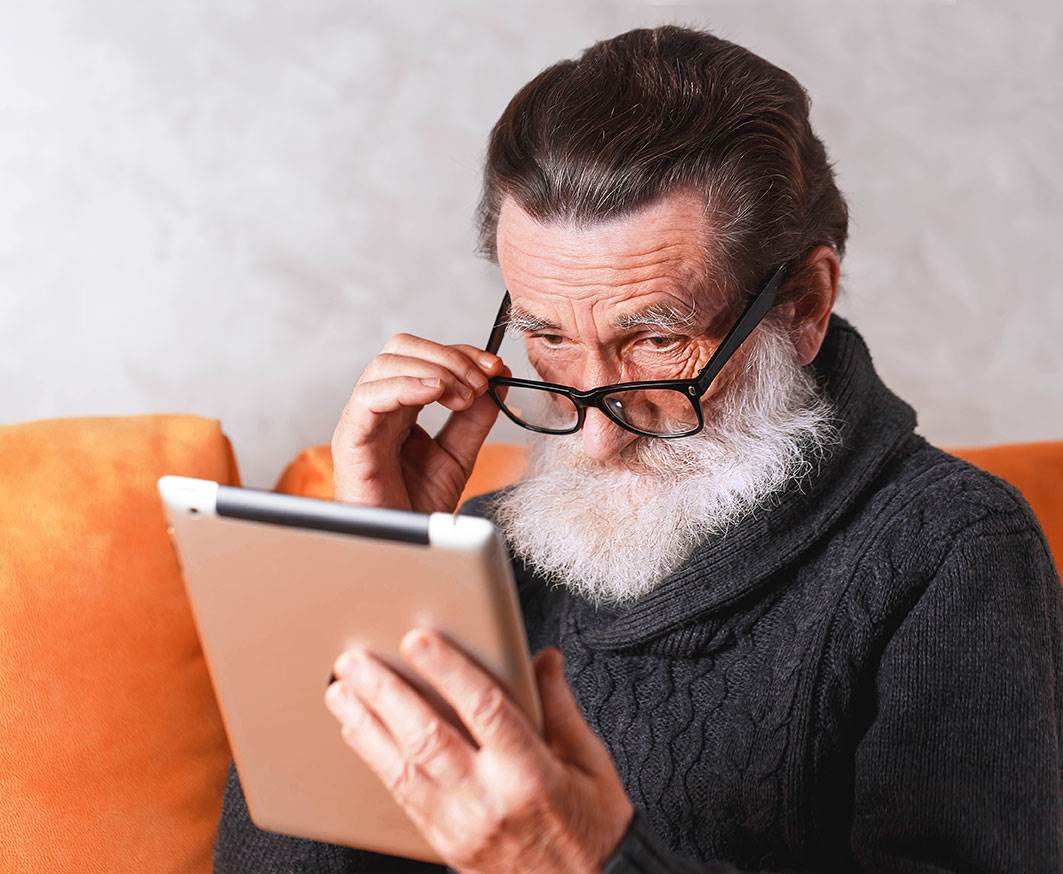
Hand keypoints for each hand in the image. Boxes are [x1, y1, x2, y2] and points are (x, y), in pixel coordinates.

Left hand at [324, 631, 634, 873]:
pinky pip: (403, 797)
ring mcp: (463, 826)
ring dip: (367, 726)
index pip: (483, 708)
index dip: (448, 670)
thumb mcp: (590, 762)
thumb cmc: (592, 828)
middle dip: (386, 694)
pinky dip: (377, 761)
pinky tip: (360, 735)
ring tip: (342, 693)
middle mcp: (491, 800)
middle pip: (428, 737)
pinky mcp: (447, 844)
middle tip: (356, 662)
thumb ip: (558, 706)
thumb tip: (543, 659)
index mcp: (531, 773)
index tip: (419, 640)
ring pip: (404, 768)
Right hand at [331, 333, 507, 511]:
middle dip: (448, 356)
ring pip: (386, 364)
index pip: (426, 357)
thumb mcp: (459, 454)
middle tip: (480, 381)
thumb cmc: (417, 505)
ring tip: (463, 395)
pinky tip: (435, 392)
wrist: (402, 548)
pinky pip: (369, 396)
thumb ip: (474, 419)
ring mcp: (362, 420)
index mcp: (402, 407)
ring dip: (433, 368)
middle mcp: (379, 406)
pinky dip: (405, 385)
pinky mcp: (351, 438)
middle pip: (402, 348)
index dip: (462, 354)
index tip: (495, 367)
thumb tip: (496, 380)